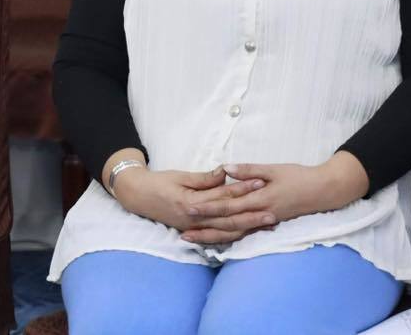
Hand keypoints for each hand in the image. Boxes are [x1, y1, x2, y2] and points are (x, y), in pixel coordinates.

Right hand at [113, 165, 270, 242]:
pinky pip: (218, 237)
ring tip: (267, 225)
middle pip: (229, 219)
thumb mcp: (179, 176)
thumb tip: (225, 173)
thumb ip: (203, 178)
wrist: (137, 196)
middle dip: (252, 216)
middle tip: (273, 212)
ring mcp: (194, 228)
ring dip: (248, 229)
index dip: (242, 190)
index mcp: (190, 202)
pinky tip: (249, 234)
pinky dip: (234, 236)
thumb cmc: (158, 182)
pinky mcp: (194, 232)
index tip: (260, 182)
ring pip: (226, 232)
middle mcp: (194, 219)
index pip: (222, 197)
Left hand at [179, 155, 368, 244]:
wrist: (324, 192)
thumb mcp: (274, 169)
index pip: (229, 205)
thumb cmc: (299, 176)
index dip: (209, 207)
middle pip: (228, 224)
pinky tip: (217, 241)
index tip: (189, 207)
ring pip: (236, 233)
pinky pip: (246, 234)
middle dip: (205, 228)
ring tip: (194, 240)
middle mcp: (261, 214)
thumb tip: (226, 169)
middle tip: (183, 232)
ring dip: (214, 237)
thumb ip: (249, 170)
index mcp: (260, 198)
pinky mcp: (269, 225)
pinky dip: (230, 238)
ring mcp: (265, 222)